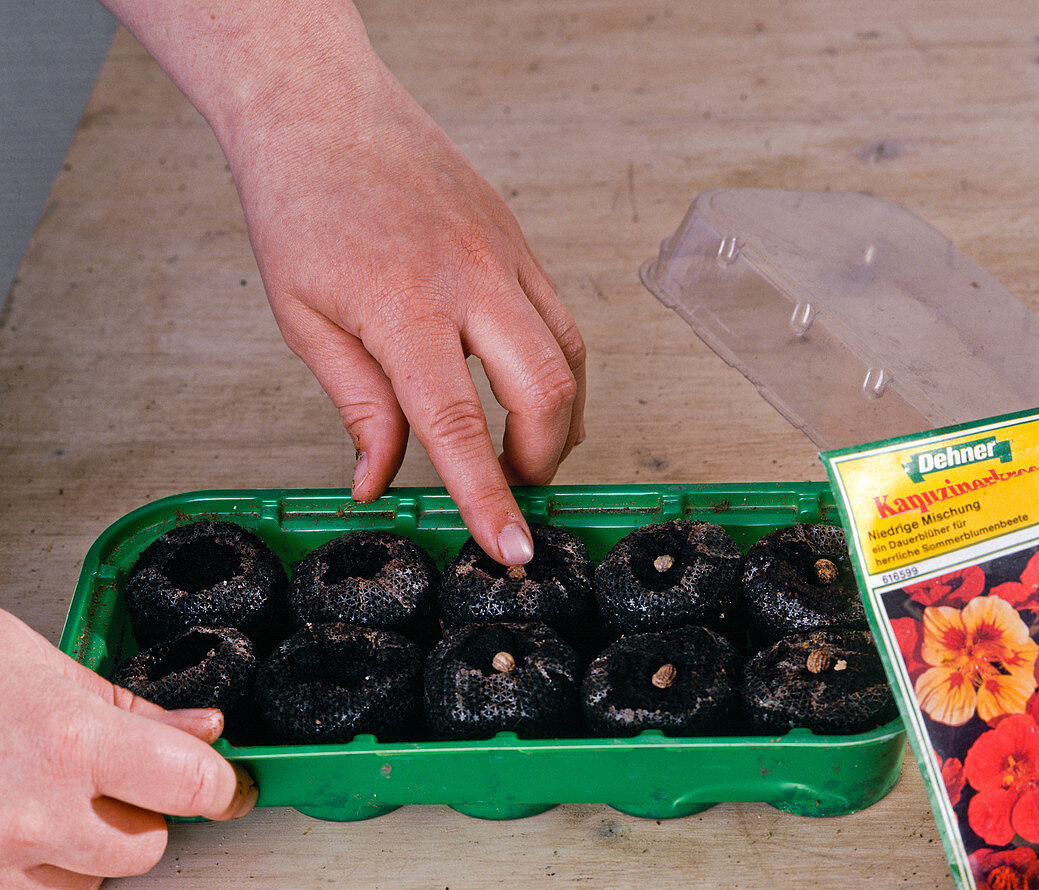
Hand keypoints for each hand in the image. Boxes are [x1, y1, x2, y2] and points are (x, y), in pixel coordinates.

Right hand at [0, 610, 256, 887]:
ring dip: (87, 850)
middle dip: (143, 815)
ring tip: (48, 796)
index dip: (223, 787)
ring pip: (91, 884)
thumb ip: (135, 711)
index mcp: (70, 743)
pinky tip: (20, 829)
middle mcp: (34, 815)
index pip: (191, 786)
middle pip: (146, 848)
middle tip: (113, 779)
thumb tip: (205, 731)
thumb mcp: (48, 672)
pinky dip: (41, 873)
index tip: (230, 786)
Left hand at [100, 0, 585, 565]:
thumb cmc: (302, 207)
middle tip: (512, 491)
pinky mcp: (519, 242)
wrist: (325, 112)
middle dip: (540, 461)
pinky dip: (560, 371)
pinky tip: (534, 391)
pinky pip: (563, 319)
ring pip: (569, 359)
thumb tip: (376, 482)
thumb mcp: (305, 320)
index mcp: (403, 308)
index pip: (457, 425)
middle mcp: (470, 281)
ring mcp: (504, 257)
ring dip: (559, 421)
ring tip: (526, 450)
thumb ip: (356, 406)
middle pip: (545, 393)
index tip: (513, 550)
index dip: (488, 499)